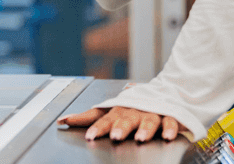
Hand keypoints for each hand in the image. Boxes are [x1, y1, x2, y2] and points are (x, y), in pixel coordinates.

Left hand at [58, 105, 183, 143]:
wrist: (162, 94)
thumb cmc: (131, 107)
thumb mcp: (109, 110)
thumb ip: (88, 117)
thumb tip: (62, 120)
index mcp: (118, 110)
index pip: (104, 119)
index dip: (97, 127)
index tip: (90, 136)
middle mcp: (134, 111)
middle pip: (126, 119)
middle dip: (120, 127)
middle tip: (115, 136)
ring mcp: (153, 113)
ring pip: (149, 120)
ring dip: (145, 129)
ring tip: (140, 138)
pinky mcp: (170, 116)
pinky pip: (171, 122)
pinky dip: (171, 129)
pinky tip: (168, 136)